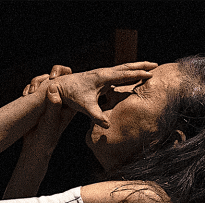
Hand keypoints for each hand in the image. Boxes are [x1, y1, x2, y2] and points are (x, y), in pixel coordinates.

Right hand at [23, 64, 74, 149]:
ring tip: (30, 91)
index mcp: (70, 103)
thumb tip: (53, 87)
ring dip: (36, 82)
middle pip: (57, 78)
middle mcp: (60, 100)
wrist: (34, 147)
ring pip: (44, 83)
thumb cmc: (46, 138)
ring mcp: (48, 101)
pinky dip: (28, 89)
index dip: (65, 73)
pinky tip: (25, 95)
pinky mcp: (38, 103)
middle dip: (48, 75)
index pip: (72, 81)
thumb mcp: (50, 122)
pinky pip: (34, 90)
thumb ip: (53, 106)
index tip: (53, 75)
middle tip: (43, 78)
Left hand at [25, 61, 157, 127]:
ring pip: (121, 68)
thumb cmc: (71, 95)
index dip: (139, 74)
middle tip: (155, 65)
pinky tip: (127, 77)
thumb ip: (97, 116)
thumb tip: (107, 126)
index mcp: (103, 77)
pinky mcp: (98, 78)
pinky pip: (115, 74)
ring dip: (134, 67)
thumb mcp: (85, 107)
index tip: (152, 74)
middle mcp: (103, 72)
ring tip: (146, 68)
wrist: (60, 87)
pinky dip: (125, 73)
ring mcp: (101, 74)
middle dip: (141, 66)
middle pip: (126, 67)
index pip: (125, 74)